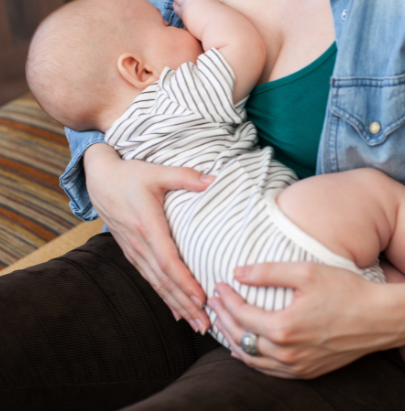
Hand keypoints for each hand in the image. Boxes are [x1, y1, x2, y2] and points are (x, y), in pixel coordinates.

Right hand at [84, 143, 213, 332]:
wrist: (99, 179)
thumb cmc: (130, 175)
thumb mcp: (157, 171)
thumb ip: (185, 177)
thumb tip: (213, 180)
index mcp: (147, 226)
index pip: (168, 261)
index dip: (185, 282)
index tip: (202, 298)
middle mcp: (139, 244)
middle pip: (164, 281)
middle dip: (185, 304)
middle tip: (205, 325)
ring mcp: (134, 250)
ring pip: (157, 284)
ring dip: (176, 305)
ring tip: (195, 324)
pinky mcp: (132, 251)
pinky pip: (149, 278)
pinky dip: (164, 295)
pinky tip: (175, 309)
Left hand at [208, 261, 404, 378]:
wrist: (381, 318)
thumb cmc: (346, 290)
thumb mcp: (306, 272)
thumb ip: (268, 272)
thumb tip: (237, 272)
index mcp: (284, 327)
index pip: (241, 315)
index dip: (226, 299)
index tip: (218, 285)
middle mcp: (287, 353)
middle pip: (242, 339)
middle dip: (223, 319)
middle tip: (214, 302)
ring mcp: (298, 366)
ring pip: (253, 359)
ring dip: (233, 340)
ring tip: (223, 323)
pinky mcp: (309, 371)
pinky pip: (270, 371)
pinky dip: (252, 359)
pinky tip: (246, 351)